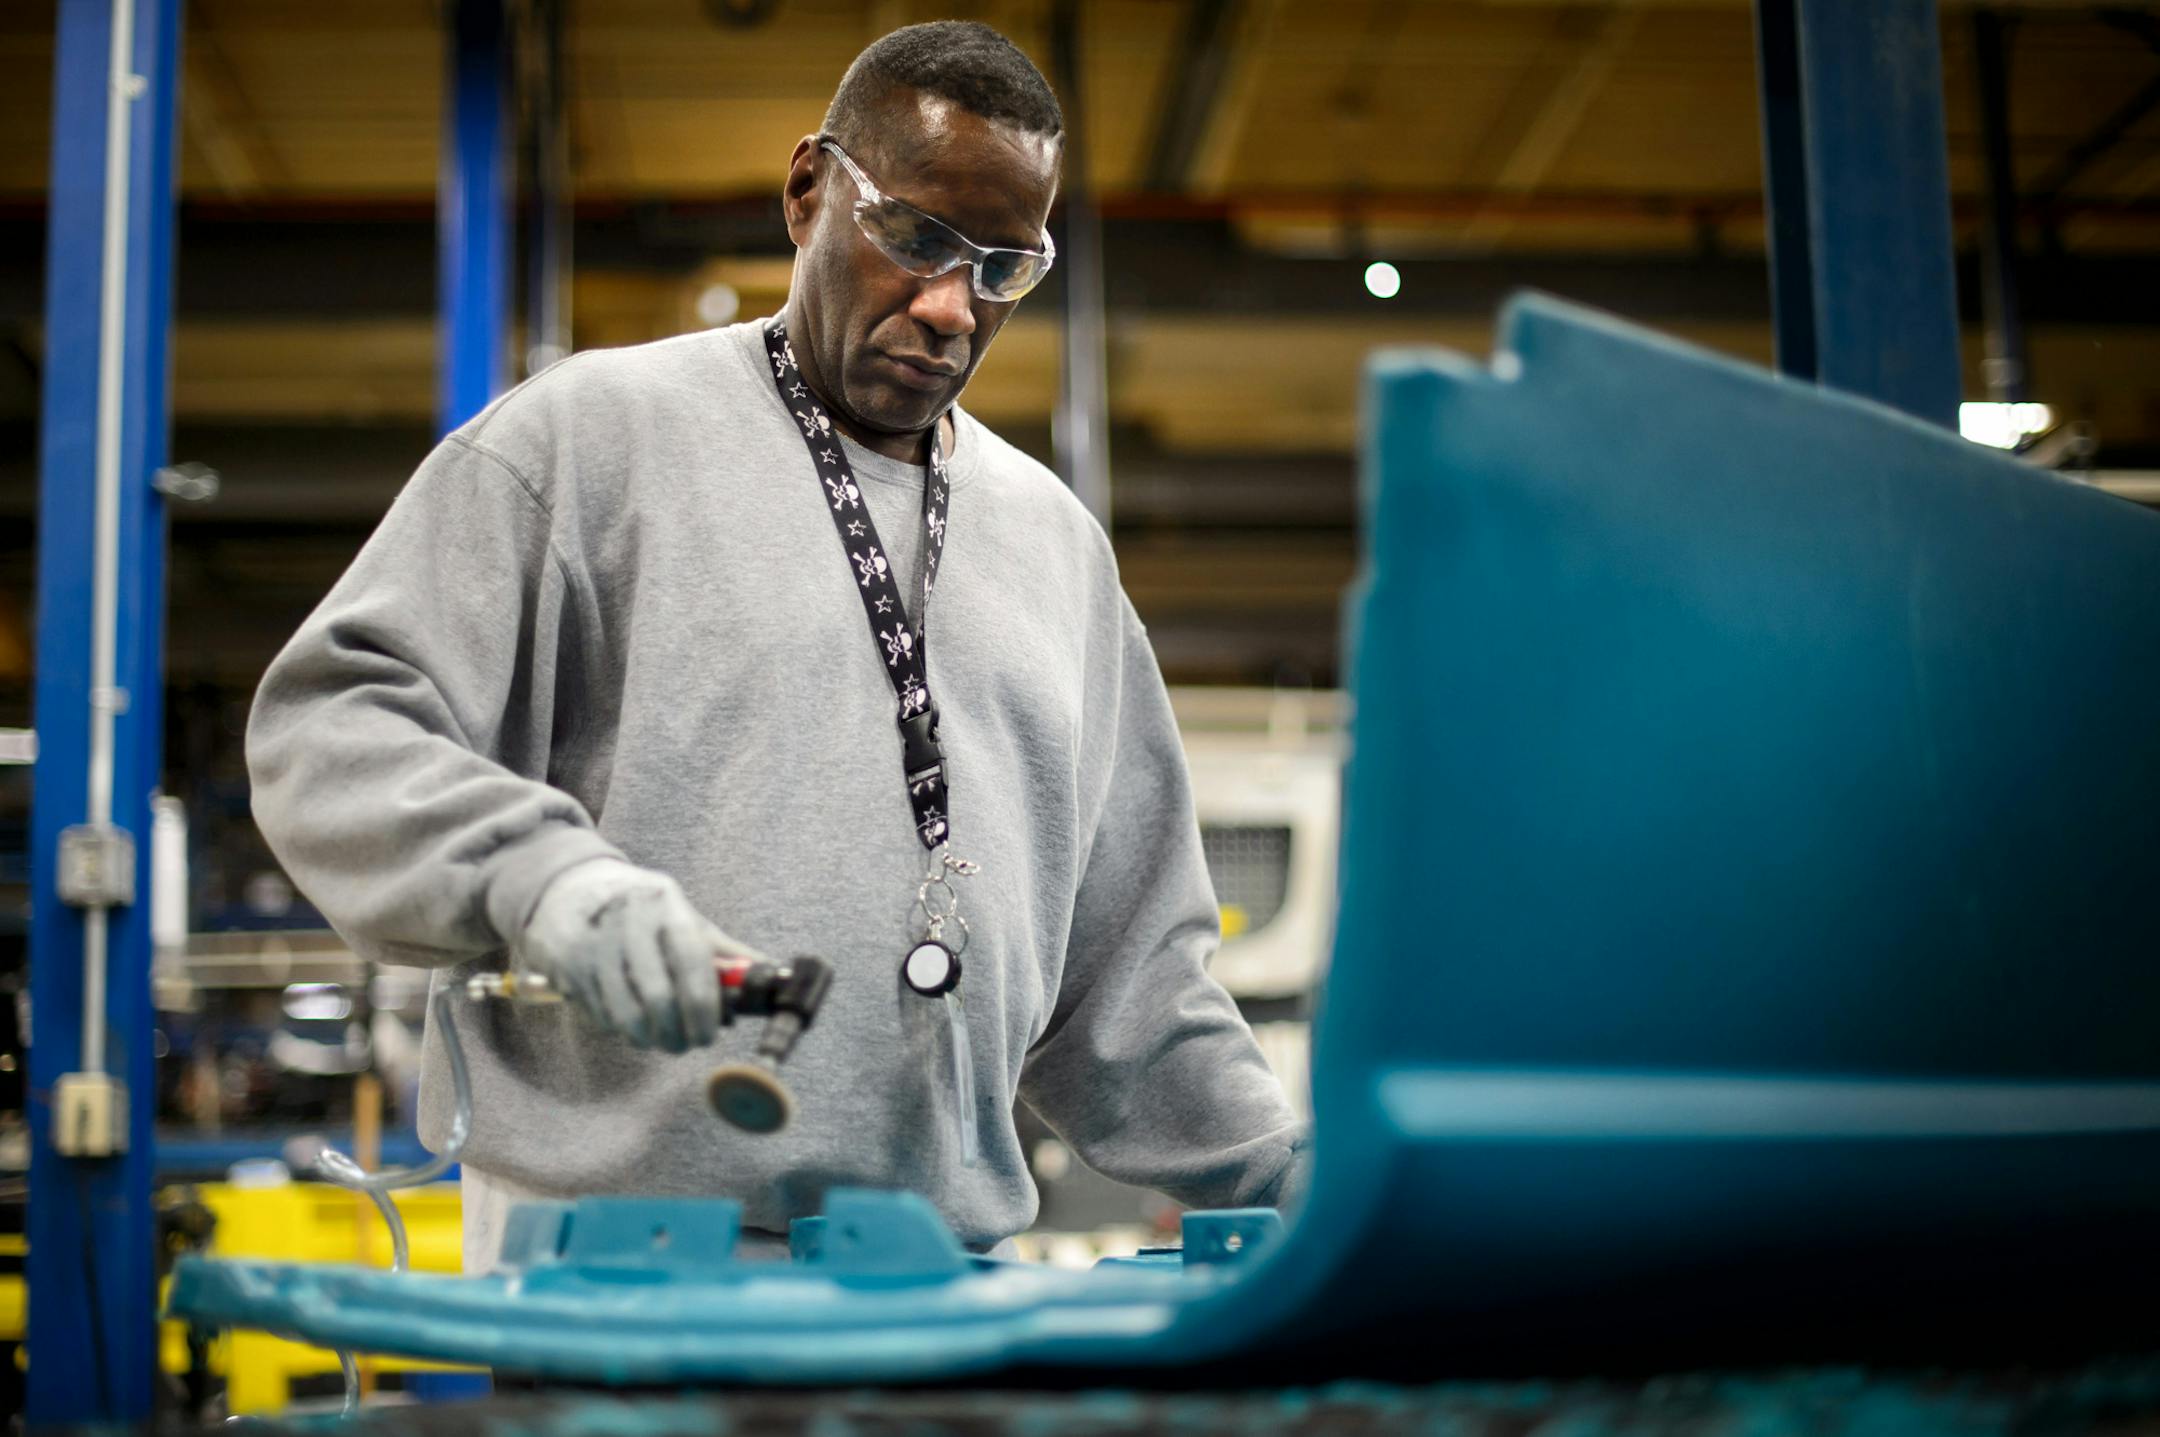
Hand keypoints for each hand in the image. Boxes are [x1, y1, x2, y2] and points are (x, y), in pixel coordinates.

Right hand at [513, 858, 757, 1051]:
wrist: (568, 886)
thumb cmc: (639, 909)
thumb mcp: (681, 915)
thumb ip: (721, 950)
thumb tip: (769, 976)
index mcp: (664, 904)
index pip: (691, 961)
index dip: (703, 1006)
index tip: (710, 1034)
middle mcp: (627, 921)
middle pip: (658, 997)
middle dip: (677, 1033)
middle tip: (685, 1044)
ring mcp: (592, 944)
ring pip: (626, 1015)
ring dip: (648, 1038)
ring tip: (659, 1038)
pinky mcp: (566, 966)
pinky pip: (600, 1015)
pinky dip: (619, 1028)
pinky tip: (628, 1019)